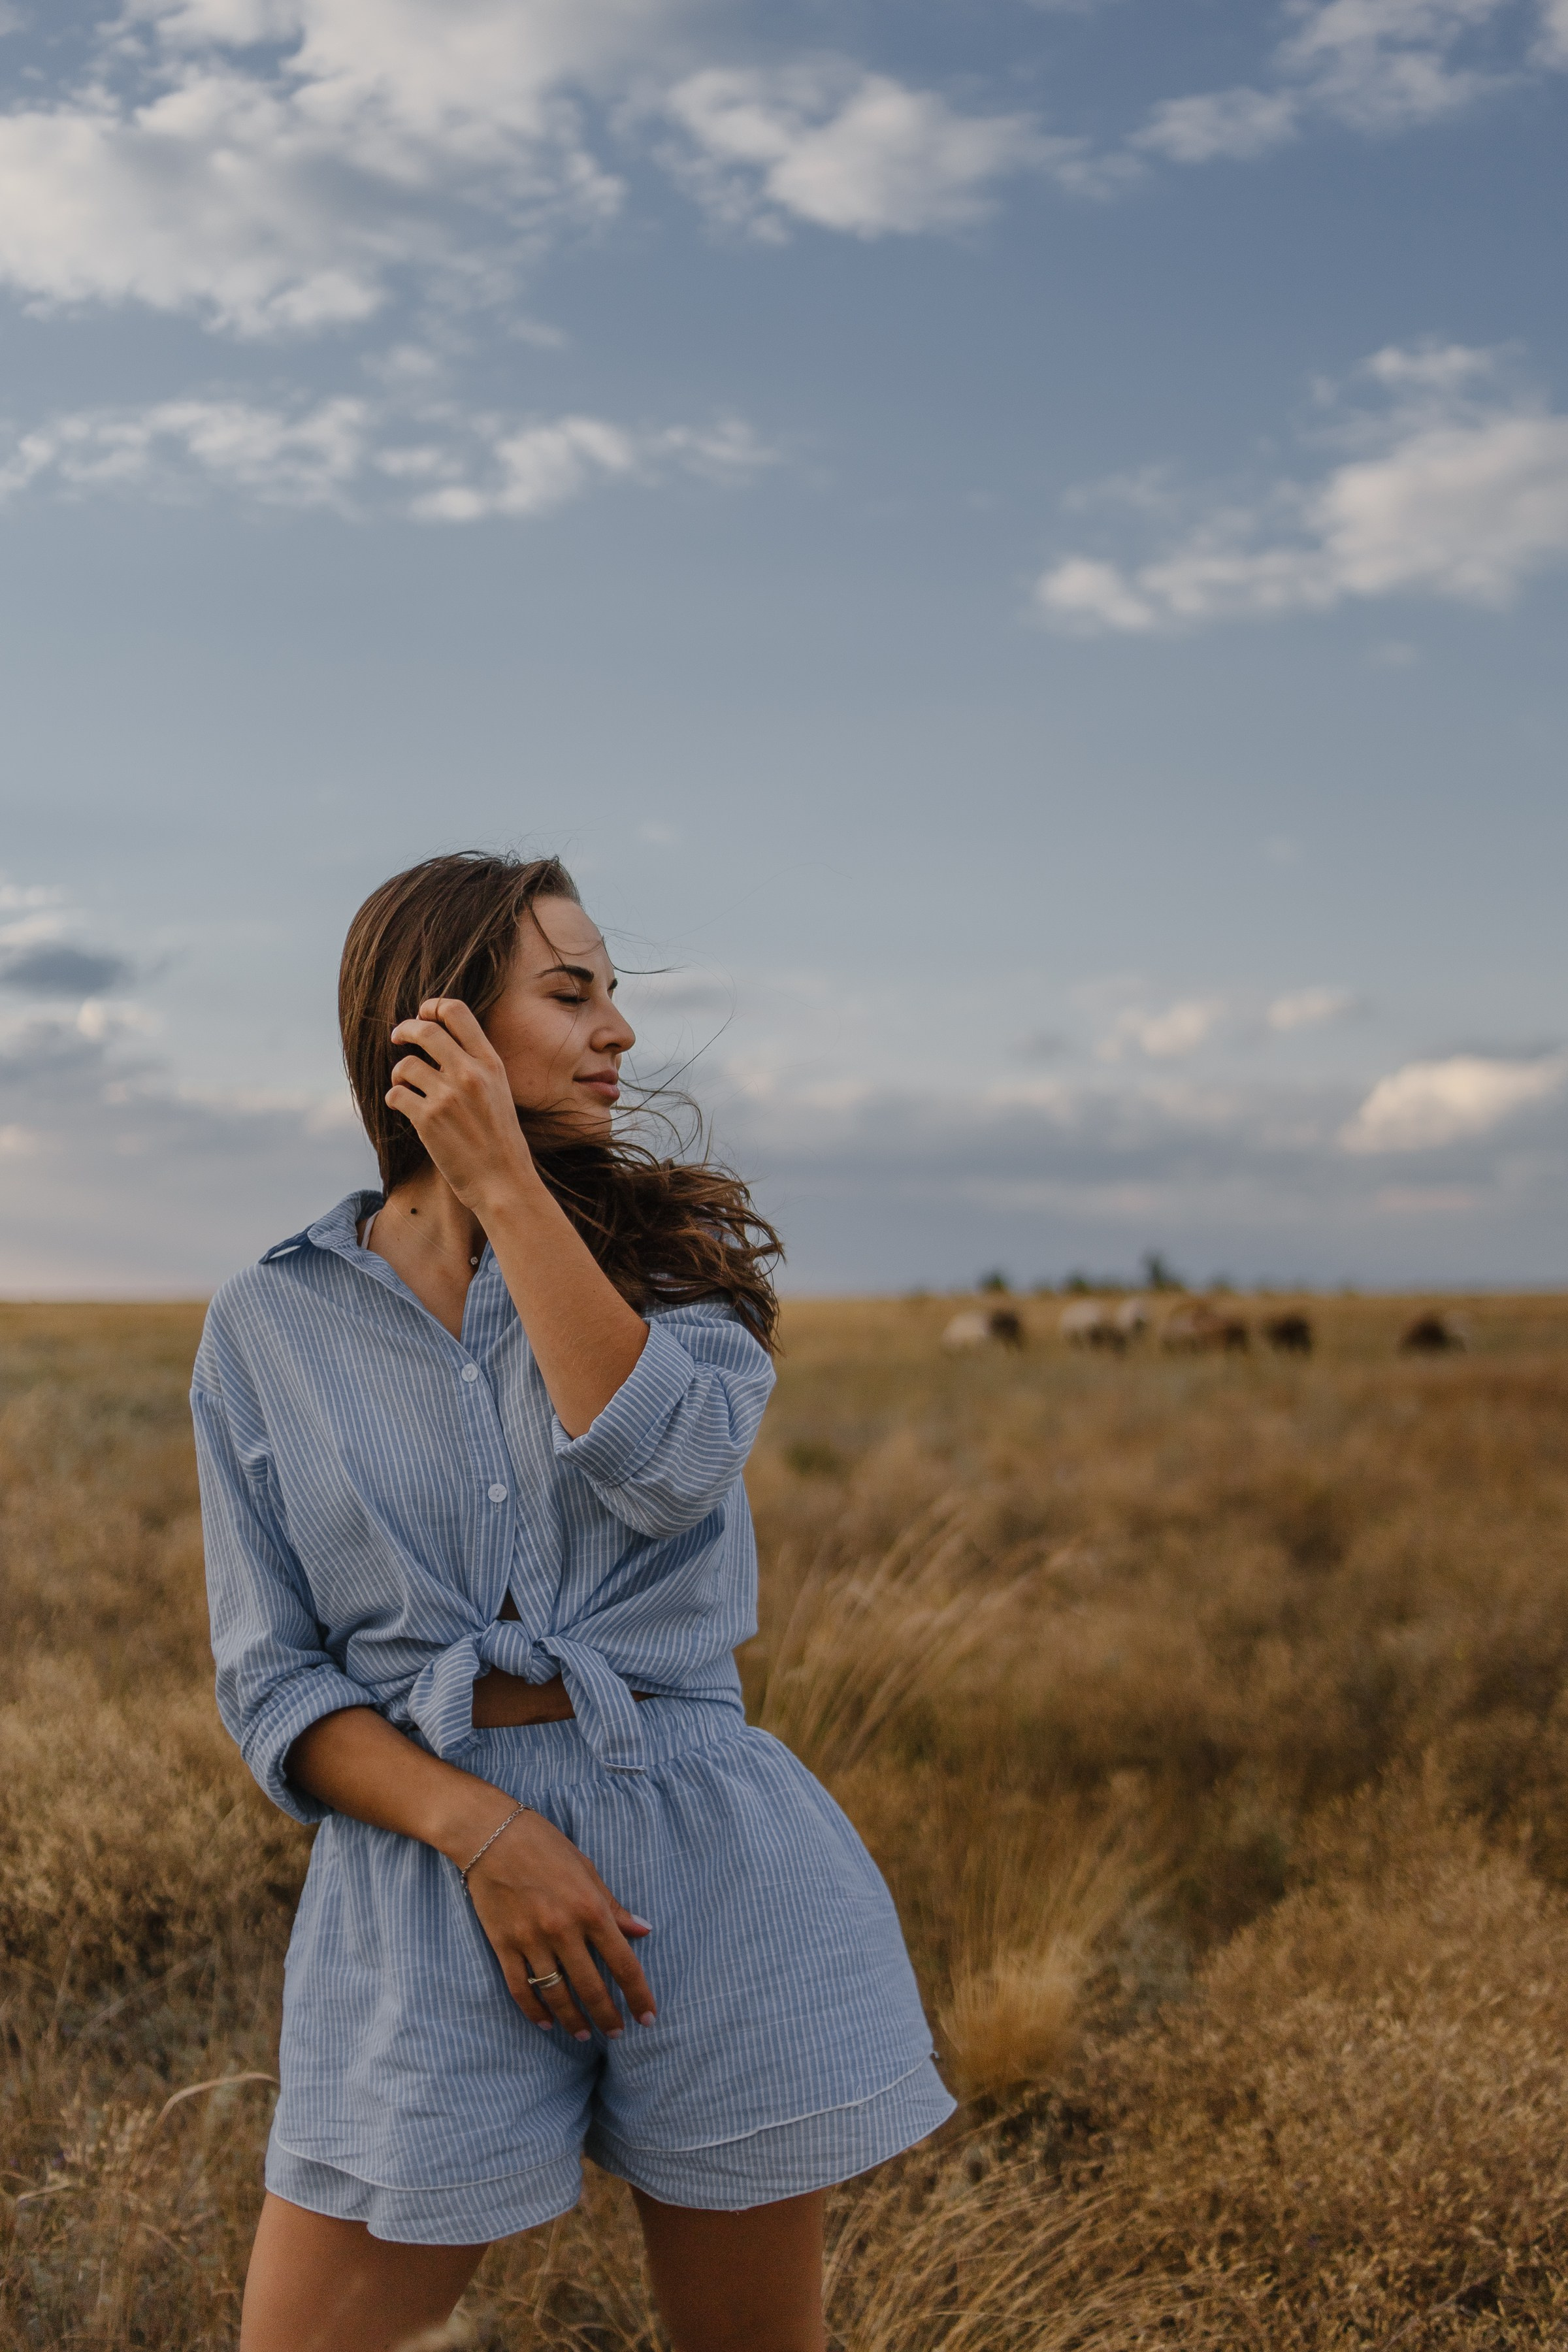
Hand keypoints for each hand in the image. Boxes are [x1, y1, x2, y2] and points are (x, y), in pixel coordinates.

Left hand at [388, 998, 535, 1212]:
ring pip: (405, 1064)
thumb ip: (477, 1066)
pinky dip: (395, 1099)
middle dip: (404, 1030)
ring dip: (399, 1073)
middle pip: (424, 1030)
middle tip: (398, 1037)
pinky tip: (404, 1108)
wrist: (504, 1182)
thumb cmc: (500, 1141)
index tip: (423, 1016)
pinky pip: (396, 1094)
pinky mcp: (427, 1119)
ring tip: (406, 1086)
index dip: (432, 1007)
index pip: (457, 1011)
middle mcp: (470, 1073)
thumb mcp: (500, 1092)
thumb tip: (440, 1043)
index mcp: (491, 1063)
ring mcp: (447, 1096)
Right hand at [467, 1806, 656, 2039]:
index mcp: (590, 1909)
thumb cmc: (545, 1846)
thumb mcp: (587, 1869)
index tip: (648, 2017)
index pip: (624, 1965)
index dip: (639, 1996)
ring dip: (573, 2020)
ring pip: (557, 1995)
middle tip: (616, 2033)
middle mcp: (563, 1930)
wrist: (490, 1834)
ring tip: (583, 2034)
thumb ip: (613, 1906)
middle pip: (592, 1988)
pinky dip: (534, 2011)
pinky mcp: (503, 1945)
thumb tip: (643, 1930)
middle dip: (608, 2017)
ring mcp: (531, 1940)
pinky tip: (547, 2022)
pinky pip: (521, 1989)